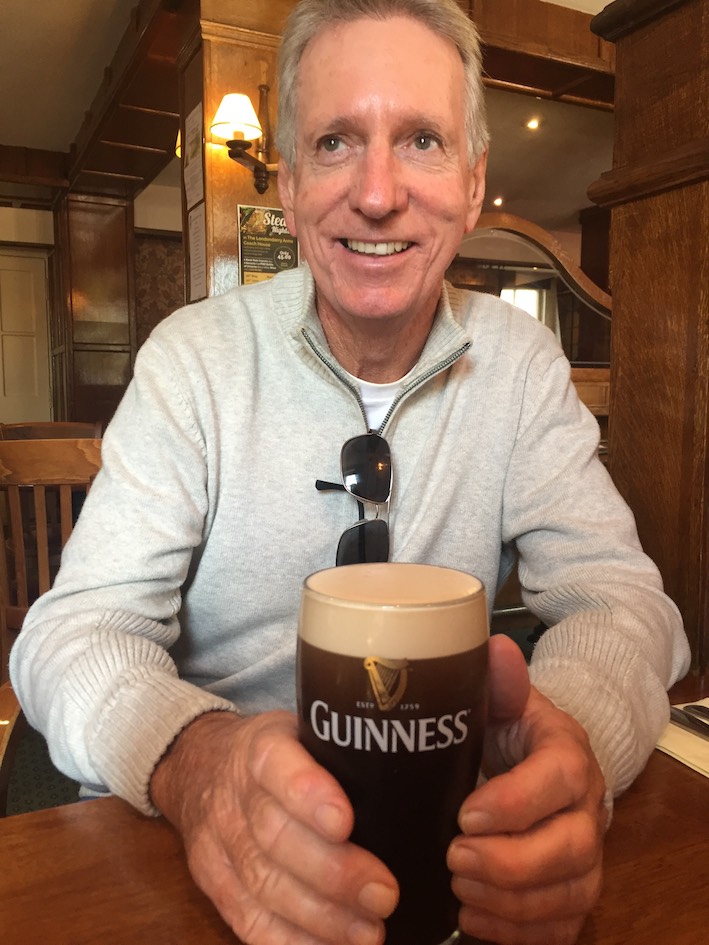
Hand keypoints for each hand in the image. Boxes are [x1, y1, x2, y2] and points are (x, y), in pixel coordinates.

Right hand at [150, 710, 397, 944]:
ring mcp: (218, 843)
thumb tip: (429, 778)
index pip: (277, 766)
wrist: (199, 767)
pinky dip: (290, 942)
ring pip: (263, 884)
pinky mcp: (213, 884)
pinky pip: (247, 921)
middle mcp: (235, 795)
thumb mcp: (303, 728)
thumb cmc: (280, 752)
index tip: (346, 821)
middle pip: (275, 837)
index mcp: (260, 747)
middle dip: (333, 872)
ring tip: (370, 934)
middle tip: (384, 895)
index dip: (308, 794)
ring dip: (321, 918)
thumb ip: (346, 750)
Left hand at [448, 635, 606, 944]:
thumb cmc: (508, 728)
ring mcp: (586, 854)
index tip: (465, 814)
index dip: (516, 802)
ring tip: (458, 890)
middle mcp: (587, 807)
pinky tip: (475, 920)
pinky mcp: (573, 890)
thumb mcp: (501, 699)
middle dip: (510, 863)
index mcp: (568, 753)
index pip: (558, 779)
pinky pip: (562, 927)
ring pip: (568, 893)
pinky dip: (519, 932)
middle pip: (570, 848)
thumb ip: (498, 681)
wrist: (535, 761)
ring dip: (511, 903)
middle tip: (453, 858)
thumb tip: (493, 647)